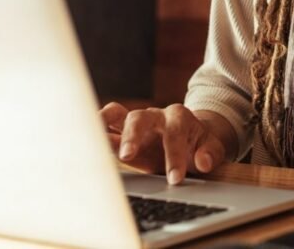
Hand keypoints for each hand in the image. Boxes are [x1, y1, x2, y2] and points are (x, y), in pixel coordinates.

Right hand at [100, 102, 225, 184]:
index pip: (174, 132)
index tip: (175, 179)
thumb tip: (203, 162)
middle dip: (132, 135)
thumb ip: (210, 153)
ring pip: (115, 115)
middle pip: (139, 117)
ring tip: (93, 141)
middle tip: (127, 156)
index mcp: (178, 117)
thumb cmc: (198, 143)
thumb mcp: (212, 147)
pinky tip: (81, 144)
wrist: (190, 139)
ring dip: (103, 126)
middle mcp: (154, 116)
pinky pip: (104, 129)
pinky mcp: (121, 135)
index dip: (174, 155)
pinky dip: (93, 133)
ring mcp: (135, 124)